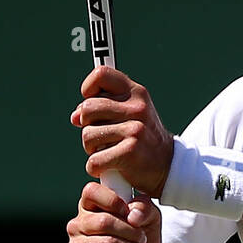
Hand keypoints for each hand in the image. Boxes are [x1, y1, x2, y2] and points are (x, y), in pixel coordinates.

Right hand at [66, 182, 162, 242]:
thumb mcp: (149, 221)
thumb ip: (144, 208)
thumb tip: (133, 215)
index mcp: (91, 207)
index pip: (91, 191)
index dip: (113, 200)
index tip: (130, 214)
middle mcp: (78, 224)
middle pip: (104, 221)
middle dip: (132, 233)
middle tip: (143, 241)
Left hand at [71, 66, 174, 198]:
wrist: (167, 166)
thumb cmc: (143, 139)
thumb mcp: (130, 114)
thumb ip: (103, 108)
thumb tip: (75, 116)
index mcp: (136, 93)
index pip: (101, 74)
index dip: (88, 89)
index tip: (91, 105)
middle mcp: (138, 108)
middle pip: (87, 108)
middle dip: (87, 125)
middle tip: (101, 136)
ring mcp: (135, 129)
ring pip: (87, 135)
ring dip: (91, 148)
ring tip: (107, 151)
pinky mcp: (130, 152)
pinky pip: (94, 160)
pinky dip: (95, 168)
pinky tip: (107, 167)